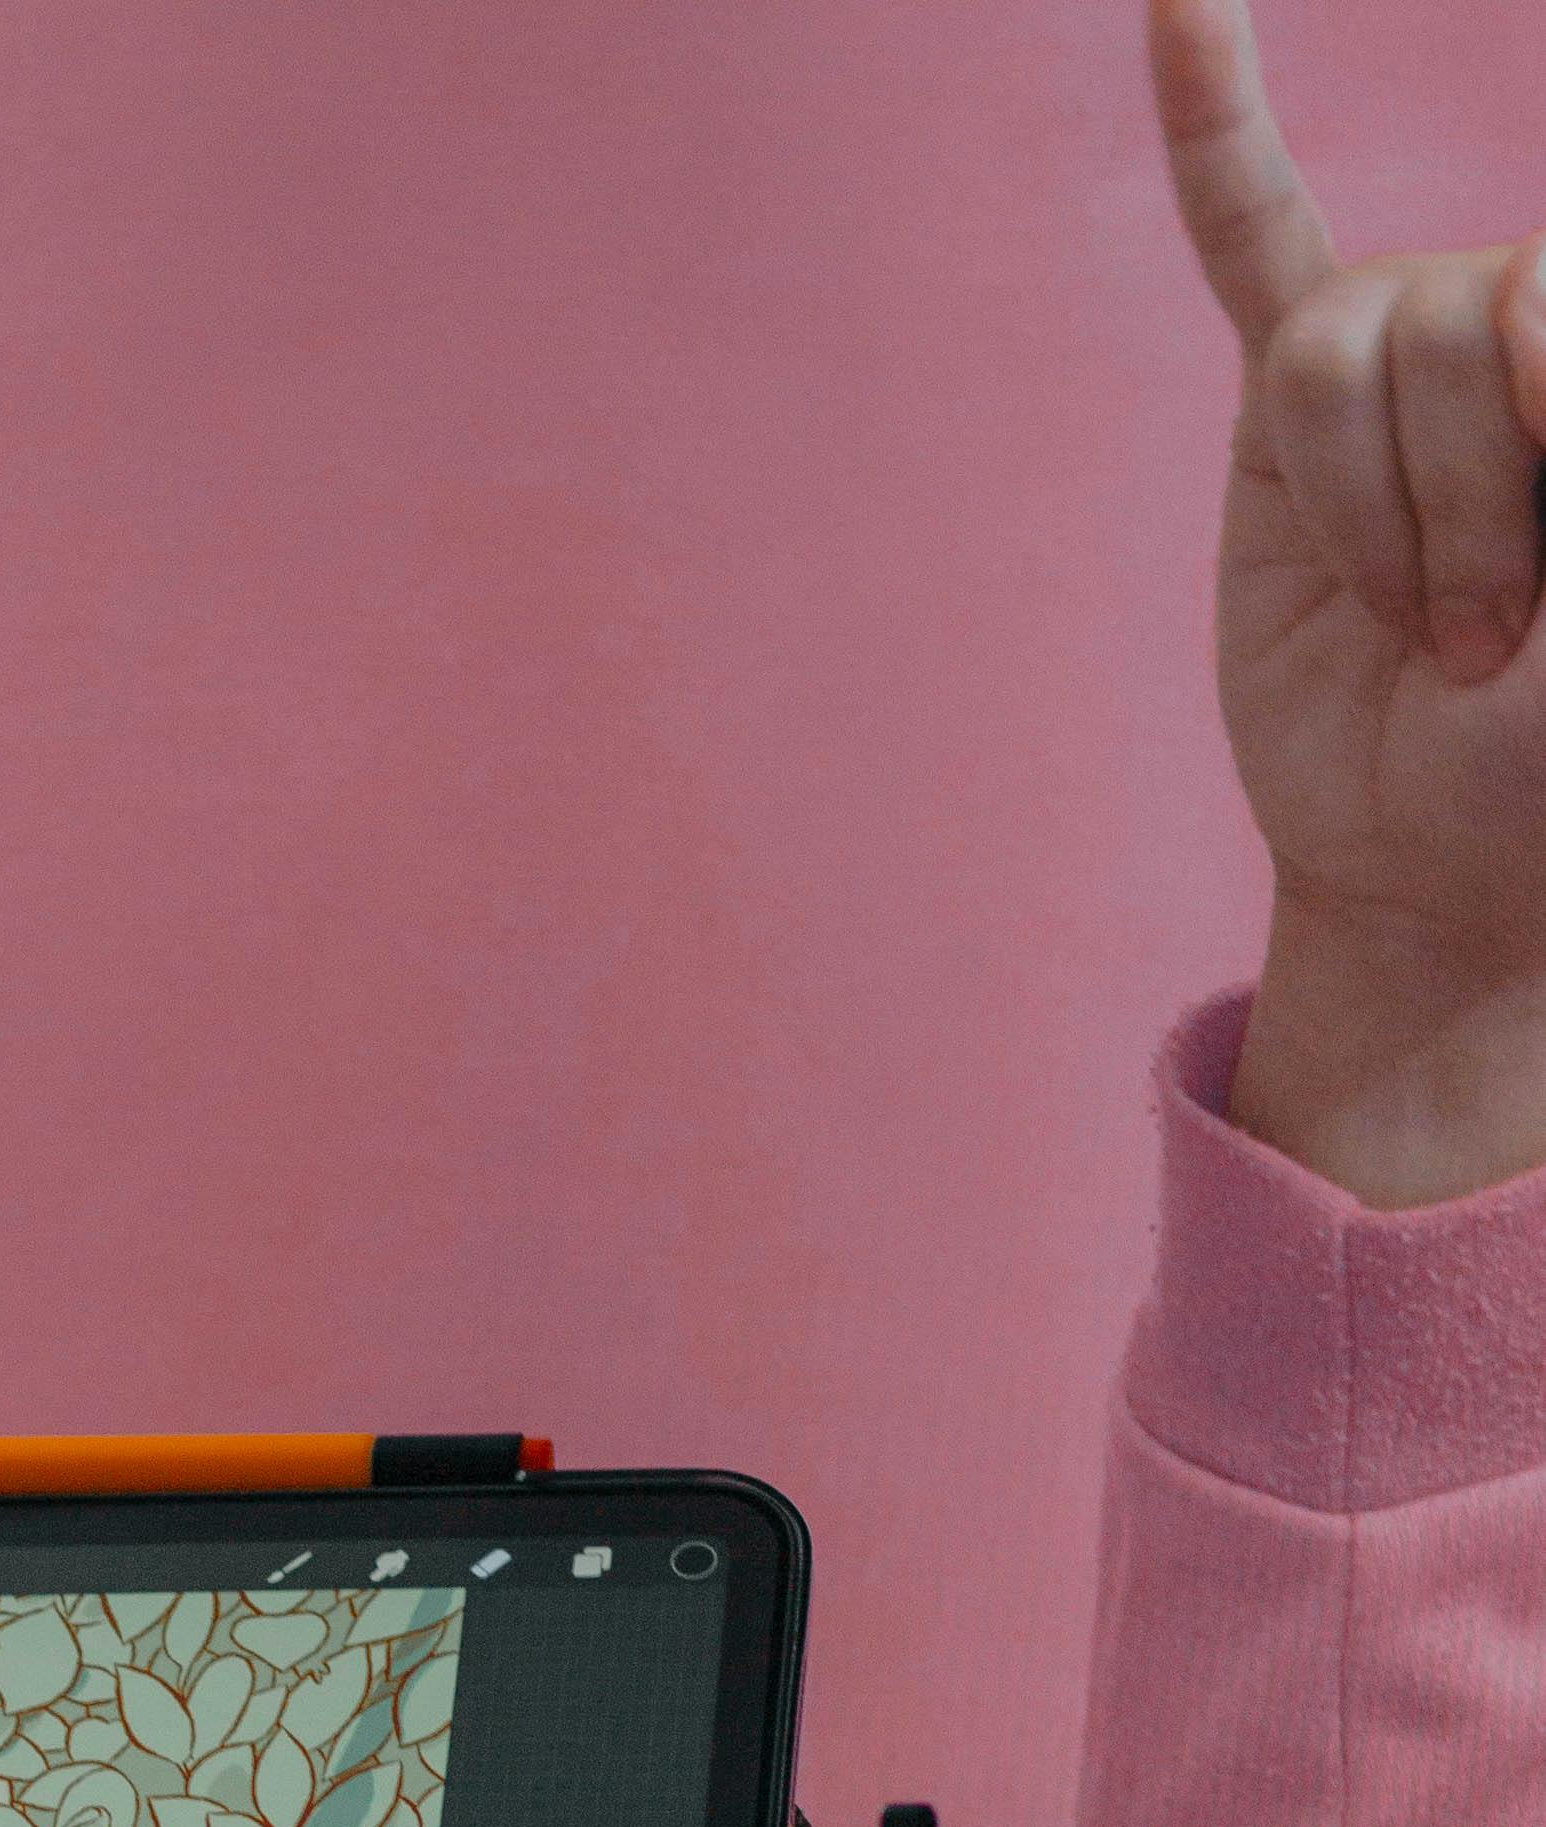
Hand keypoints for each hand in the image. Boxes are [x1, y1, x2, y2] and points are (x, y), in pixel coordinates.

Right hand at [1152, 0, 1545, 1202]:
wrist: (1440, 872)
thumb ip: (1541, 448)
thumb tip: (1495, 337)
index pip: (1543, 312)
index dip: (1532, 451)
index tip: (1539, 614)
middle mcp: (1512, 326)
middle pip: (1449, 319)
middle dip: (1467, 507)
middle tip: (1483, 650)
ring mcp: (1396, 358)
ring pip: (1340, 353)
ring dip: (1372, 520)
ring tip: (1411, 628)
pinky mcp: (1284, 419)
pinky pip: (1245, 240)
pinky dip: (1209, 127)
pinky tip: (1183, 10)